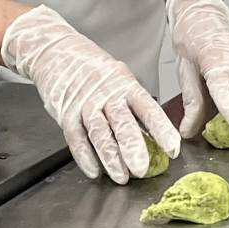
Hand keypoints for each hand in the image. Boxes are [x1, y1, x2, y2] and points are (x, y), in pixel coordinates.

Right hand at [3, 3, 178, 182]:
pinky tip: (94, 171)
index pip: (148, 108)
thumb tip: (153, 134)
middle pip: (122, 123)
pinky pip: (76, 138)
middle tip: (142, 169)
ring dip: (111, 158)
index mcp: (125, 84)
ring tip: (121, 177)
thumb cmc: (92, 67)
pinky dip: (85, 156)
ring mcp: (85, 104)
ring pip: (100, 133)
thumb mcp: (119, 77)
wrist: (55, 50)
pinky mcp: (65, 113)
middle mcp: (107, 94)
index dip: (161, 129)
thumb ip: (132, 104)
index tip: (173, 148)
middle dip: (133, 148)